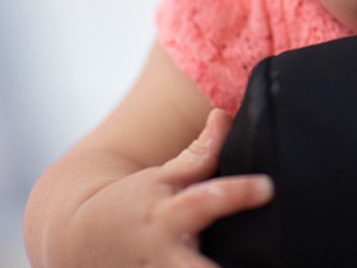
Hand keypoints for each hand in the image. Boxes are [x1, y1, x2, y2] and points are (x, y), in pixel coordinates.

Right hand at [61, 109, 273, 266]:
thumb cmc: (130, 204)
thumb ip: (200, 152)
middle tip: (268, 261)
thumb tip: (224, 116)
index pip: (205, 201)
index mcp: (167, 218)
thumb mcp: (162, 177)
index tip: (267, 187)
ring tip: (264, 265)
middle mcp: (162, 258)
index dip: (237, 194)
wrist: (75, 240)